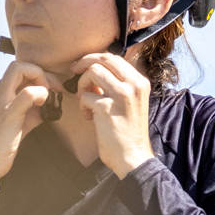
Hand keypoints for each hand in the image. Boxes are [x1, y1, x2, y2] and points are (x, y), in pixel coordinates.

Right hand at [0, 59, 51, 182]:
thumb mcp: (15, 123)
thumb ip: (30, 111)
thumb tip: (48, 105)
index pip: (17, 71)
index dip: (37, 76)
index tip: (51, 89)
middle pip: (18, 64)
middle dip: (41, 72)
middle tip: (54, 89)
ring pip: (20, 69)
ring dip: (41, 77)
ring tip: (48, 96)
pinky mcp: (7, 114)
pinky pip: (29, 93)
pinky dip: (42, 93)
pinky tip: (45, 105)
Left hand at [71, 52, 154, 178]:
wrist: (132, 156)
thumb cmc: (128, 132)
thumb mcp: (131, 102)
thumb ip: (118, 85)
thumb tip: (95, 71)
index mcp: (140, 82)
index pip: (114, 58)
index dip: (95, 59)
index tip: (83, 67)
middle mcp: (133, 85)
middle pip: (103, 59)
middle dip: (84, 63)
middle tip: (74, 72)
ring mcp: (121, 95)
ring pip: (92, 72)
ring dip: (82, 85)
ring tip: (85, 102)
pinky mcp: (107, 108)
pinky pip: (85, 96)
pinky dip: (82, 105)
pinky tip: (88, 117)